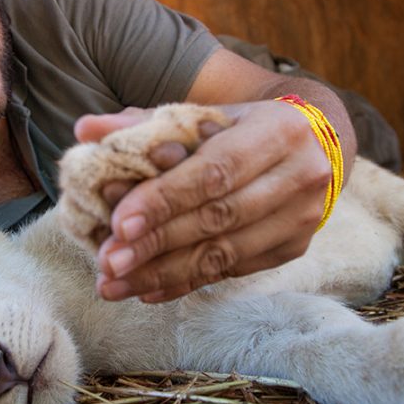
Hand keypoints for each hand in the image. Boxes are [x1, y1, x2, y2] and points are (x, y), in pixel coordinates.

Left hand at [74, 101, 331, 302]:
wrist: (318, 141)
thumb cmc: (244, 126)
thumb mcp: (203, 114)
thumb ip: (145, 124)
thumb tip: (85, 128)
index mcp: (277, 130)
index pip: (214, 171)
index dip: (165, 199)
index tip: (119, 224)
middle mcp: (300, 176)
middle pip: (218, 218)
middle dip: (156, 243)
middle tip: (107, 261)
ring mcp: (302, 218)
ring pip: (224, 254)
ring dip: (163, 272)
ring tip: (114, 283)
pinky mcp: (294, 248)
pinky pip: (232, 271)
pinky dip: (186, 282)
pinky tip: (147, 289)